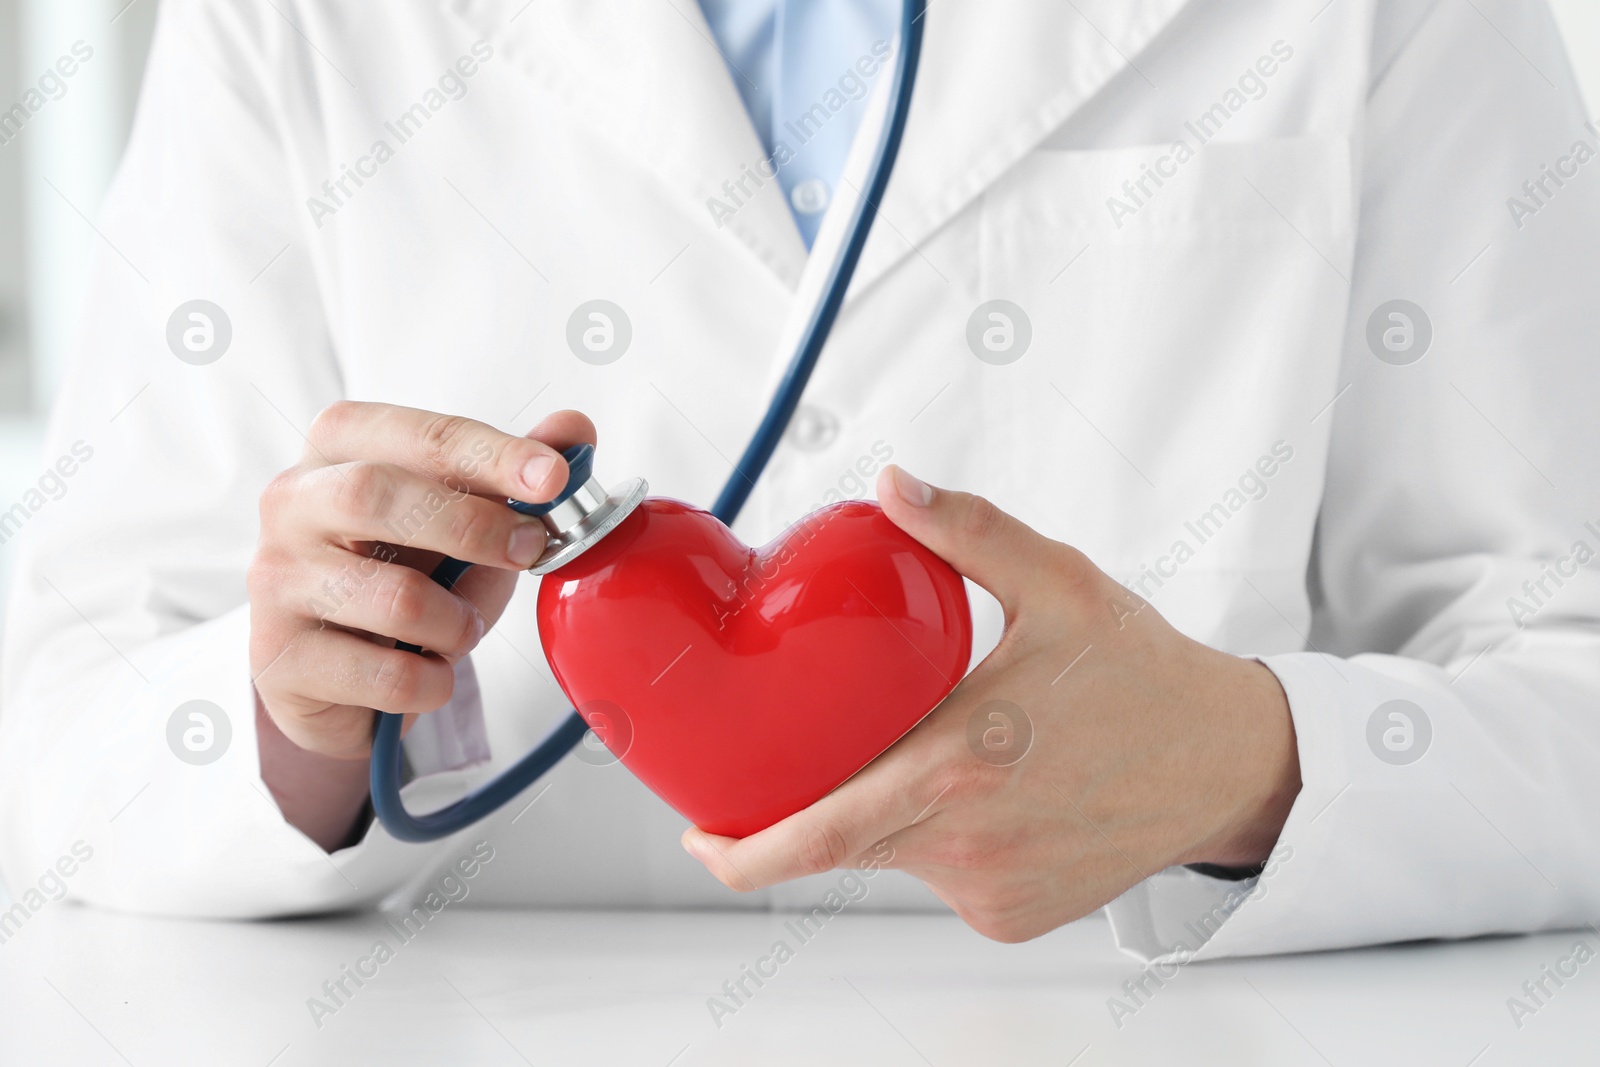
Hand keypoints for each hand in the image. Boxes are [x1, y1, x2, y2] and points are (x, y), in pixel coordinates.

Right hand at [248, 402, 591, 846]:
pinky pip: (387, 674)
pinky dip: (433, 680)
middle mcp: (292, 502)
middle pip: (377, 495)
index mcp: (339, 447)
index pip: (418, 436)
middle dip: (473, 525)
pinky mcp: (279, 658)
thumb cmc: (403, 573)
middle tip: (533, 549)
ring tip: (461, 630)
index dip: (491, 454)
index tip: (555, 477)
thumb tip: (574, 427)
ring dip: (459, 623)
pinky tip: (428, 673)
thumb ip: (513, 473)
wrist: (336, 674)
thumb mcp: (464, 518)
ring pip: (394, 597)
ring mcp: (275, 580)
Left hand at [683, 466, 1300, 941]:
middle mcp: (970, 844)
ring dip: (885, 811)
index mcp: (961, 764)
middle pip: (843, 847)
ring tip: (938, 749)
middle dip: (800, 818)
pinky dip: (938, 838)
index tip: (700, 835)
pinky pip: (943, 877)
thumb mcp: (1062, 583)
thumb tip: (890, 483)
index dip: (742, 848)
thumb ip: (968, 531)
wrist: (1231, 762)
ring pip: (894, 856)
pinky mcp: (1017, 917)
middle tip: (788, 768)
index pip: (818, 834)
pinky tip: (986, 792)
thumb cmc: (1145, 674)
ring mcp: (994, 891)